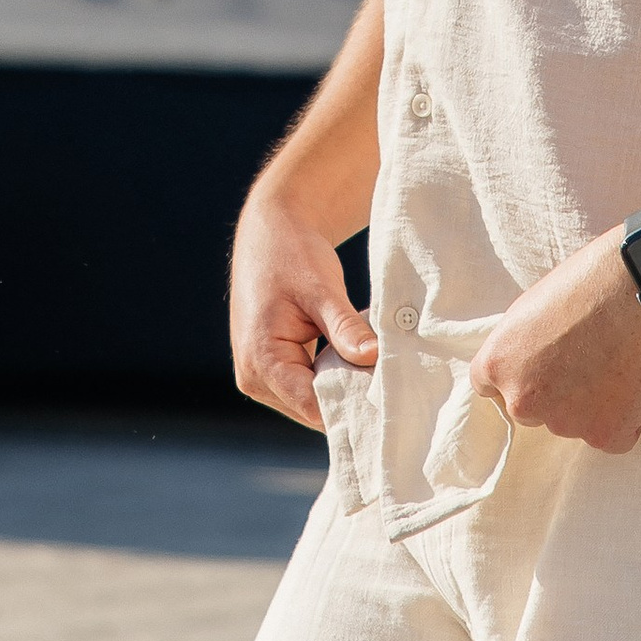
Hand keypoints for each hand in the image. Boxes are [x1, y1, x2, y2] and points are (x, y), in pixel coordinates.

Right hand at [231, 179, 377, 428]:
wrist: (269, 231)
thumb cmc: (292, 253)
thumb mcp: (322, 289)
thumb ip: (345, 328)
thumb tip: (374, 359)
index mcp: (261, 360)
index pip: (313, 406)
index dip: (352, 404)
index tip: (387, 398)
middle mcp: (253, 376)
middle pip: (311, 410)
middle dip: (348, 398)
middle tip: (387, 382)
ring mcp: (257, 376)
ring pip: (309, 403)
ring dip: (339, 388)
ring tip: (370, 369)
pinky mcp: (268, 370)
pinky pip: (304, 389)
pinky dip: (329, 379)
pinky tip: (352, 363)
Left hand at [469, 230, 640, 455]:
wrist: (634, 289)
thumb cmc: (586, 285)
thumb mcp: (529, 309)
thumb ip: (521, 349)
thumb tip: (530, 364)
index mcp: (497, 365)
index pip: (491, 388)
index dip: (519, 377)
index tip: (537, 369)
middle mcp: (522, 401)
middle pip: (531, 409)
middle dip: (552, 394)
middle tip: (582, 361)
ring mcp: (564, 423)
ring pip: (572, 422)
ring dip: (588, 405)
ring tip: (611, 362)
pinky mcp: (604, 435)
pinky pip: (610, 436)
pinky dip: (621, 418)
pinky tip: (630, 383)